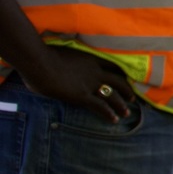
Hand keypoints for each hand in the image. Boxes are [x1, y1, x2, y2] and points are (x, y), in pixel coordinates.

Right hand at [11, 44, 136, 123]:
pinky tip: (114, 119)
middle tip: (132, 97)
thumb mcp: (63, 53)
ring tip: (127, 113)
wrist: (38, 61)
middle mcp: (95, 71)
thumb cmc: (43, 55)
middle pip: (117, 80)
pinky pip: (100, 106)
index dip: (121, 72)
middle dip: (127, 90)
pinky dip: (108, 113)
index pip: (112, 65)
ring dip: (121, 105)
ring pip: (112, 95)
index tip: (127, 78)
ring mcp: (89, 84)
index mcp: (90, 58)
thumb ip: (68, 59)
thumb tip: (59, 62)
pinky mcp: (81, 95)